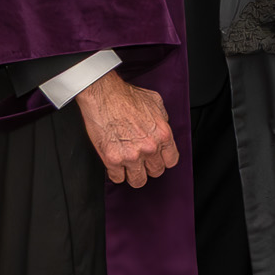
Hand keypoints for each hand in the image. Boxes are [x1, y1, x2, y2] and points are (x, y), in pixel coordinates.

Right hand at [75, 70, 178, 188]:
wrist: (103, 95)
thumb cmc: (126, 96)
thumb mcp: (155, 103)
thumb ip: (162, 120)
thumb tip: (162, 127)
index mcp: (163, 134)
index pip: (171, 160)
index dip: (163, 160)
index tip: (158, 159)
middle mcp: (149, 147)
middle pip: (156, 172)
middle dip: (149, 167)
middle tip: (141, 161)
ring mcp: (131, 156)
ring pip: (138, 180)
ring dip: (134, 175)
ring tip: (129, 168)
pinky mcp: (112, 159)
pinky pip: (117, 178)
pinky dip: (116, 174)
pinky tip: (116, 165)